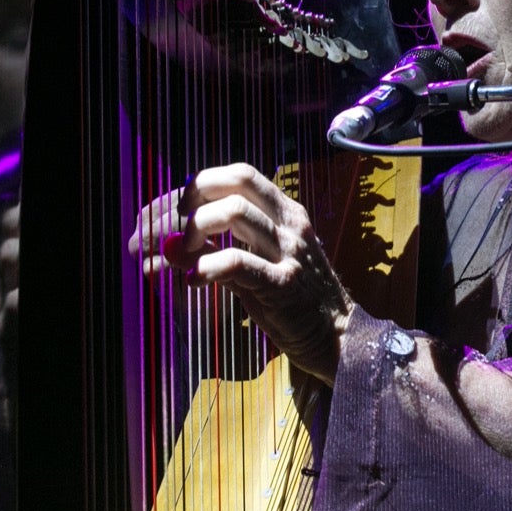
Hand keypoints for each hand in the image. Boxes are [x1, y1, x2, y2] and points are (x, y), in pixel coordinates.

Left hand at [129, 164, 354, 384]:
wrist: (339, 336)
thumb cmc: (297, 301)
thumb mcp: (265, 264)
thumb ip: (223, 250)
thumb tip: (172, 244)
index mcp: (287, 214)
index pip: (242, 175)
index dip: (206, 183)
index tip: (185, 209)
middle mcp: (290, 225)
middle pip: (238, 181)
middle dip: (198, 196)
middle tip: (182, 227)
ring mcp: (289, 252)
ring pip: (234, 212)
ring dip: (197, 228)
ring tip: (186, 254)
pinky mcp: (283, 283)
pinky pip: (237, 262)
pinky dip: (206, 266)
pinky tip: (194, 279)